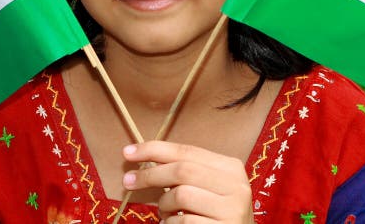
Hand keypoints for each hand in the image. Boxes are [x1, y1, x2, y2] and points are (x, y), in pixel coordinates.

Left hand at [121, 141, 254, 222]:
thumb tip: (143, 157)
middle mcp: (236, 186)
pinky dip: (170, 223)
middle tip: (128, 181)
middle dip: (150, 174)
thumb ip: (184, 172)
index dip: (155, 149)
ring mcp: (232, 210)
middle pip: (182, 170)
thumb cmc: (214, 213)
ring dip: (163, 205)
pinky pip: (183, 221)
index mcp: (231, 167)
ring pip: (181, 195)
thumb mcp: (206, 187)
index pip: (188, 150)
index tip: (128, 152)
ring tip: (166, 212)